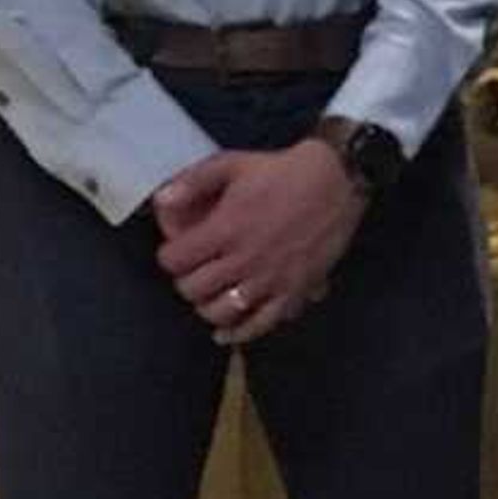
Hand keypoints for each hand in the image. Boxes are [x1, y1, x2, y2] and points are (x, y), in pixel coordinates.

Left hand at [153, 143, 362, 345]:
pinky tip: (226, 333)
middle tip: (194, 270)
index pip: (174, 261)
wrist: (338, 182)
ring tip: (211, 294)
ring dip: (207, 305)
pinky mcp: (294, 291)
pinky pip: (261, 324)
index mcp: (226, 229)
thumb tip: (160, 201)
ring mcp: (270, 279)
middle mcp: (244, 260)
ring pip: (220, 312)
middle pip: (192, 290)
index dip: (170, 256)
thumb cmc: (283, 172)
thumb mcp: (232, 164)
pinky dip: (239, 334)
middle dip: (186, 280)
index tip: (178, 250)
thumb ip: (192, 181)